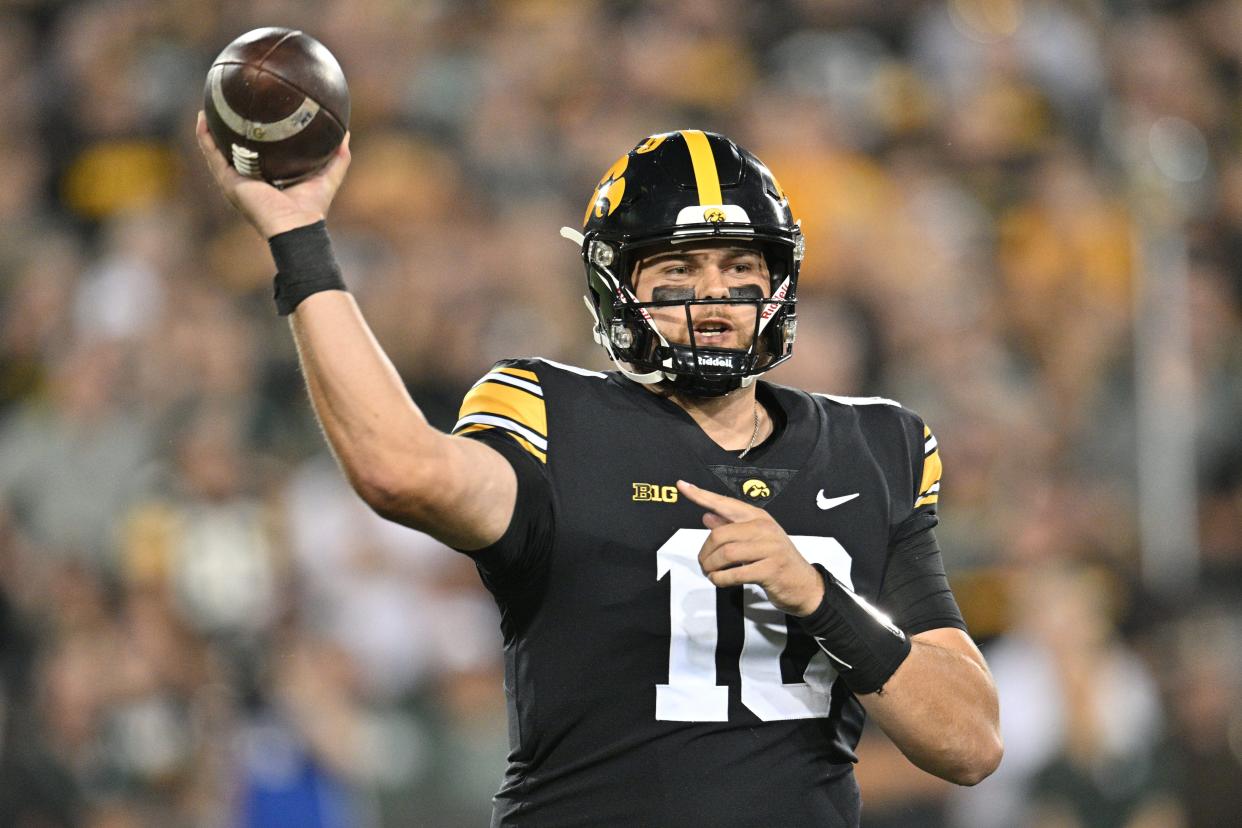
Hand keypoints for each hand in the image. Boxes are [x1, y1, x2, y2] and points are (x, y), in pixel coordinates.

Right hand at [195, 110, 350, 238]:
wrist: (296, 227)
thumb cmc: (312, 209)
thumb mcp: (328, 177)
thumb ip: (338, 157)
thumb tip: (345, 133)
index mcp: (268, 180)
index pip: (258, 154)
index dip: (254, 136)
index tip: (254, 112)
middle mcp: (248, 180)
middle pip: (234, 151)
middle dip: (229, 130)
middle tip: (228, 104)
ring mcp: (235, 182)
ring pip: (217, 151)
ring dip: (210, 130)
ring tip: (208, 105)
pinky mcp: (228, 183)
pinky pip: (212, 156)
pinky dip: (205, 138)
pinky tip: (202, 118)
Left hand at [676, 480, 824, 615]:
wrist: (804, 584)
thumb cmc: (776, 559)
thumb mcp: (755, 539)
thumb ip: (730, 527)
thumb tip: (706, 515)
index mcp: (758, 516)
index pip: (724, 502)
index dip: (701, 495)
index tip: (682, 485)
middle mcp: (764, 528)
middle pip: (719, 535)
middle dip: (705, 553)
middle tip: (703, 564)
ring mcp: (770, 548)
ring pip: (726, 553)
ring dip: (711, 567)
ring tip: (710, 574)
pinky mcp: (771, 569)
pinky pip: (735, 573)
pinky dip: (721, 579)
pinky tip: (720, 581)